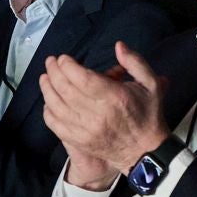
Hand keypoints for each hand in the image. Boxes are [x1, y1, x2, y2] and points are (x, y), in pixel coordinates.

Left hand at [39, 43, 168, 188]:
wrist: (144, 151)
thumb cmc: (147, 114)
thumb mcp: (151, 84)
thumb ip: (135, 62)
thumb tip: (118, 45)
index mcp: (114, 97)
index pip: (82, 79)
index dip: (68, 66)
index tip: (63, 58)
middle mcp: (97, 114)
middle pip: (66, 90)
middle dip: (54, 72)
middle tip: (50, 62)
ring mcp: (86, 130)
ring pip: (57, 107)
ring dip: (47, 89)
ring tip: (44, 77)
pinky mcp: (79, 141)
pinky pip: (56, 125)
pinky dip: (48, 112)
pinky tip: (48, 101)